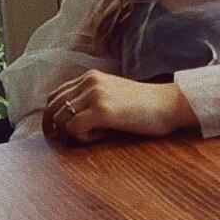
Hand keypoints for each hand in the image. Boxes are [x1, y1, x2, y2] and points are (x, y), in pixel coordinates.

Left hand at [42, 70, 197, 143]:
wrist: (168, 104)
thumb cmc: (144, 106)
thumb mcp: (113, 95)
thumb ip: (91, 100)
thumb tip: (67, 122)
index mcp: (90, 77)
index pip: (55, 95)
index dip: (52, 115)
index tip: (57, 131)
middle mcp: (89, 82)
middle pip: (52, 107)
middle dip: (52, 127)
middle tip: (60, 141)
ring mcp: (94, 95)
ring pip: (61, 119)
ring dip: (71, 133)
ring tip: (93, 136)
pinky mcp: (102, 110)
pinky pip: (74, 128)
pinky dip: (82, 138)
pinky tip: (100, 137)